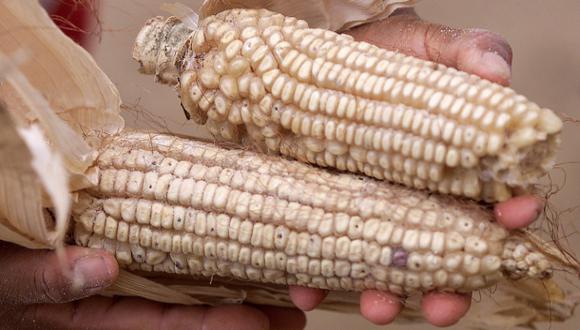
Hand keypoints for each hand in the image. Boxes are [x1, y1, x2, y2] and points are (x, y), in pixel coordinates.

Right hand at [0, 242, 304, 329]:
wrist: (0, 247)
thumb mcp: (11, 278)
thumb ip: (50, 276)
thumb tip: (102, 267)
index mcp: (100, 314)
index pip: (170, 326)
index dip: (219, 325)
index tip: (263, 321)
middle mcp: (124, 298)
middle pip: (195, 311)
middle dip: (247, 315)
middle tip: (296, 309)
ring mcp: (132, 276)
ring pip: (194, 286)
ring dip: (240, 285)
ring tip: (287, 285)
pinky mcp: (133, 249)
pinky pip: (177, 257)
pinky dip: (211, 255)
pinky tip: (241, 248)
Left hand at [288, 8, 536, 326]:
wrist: (320, 63)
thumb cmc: (386, 55)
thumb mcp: (426, 46)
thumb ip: (466, 52)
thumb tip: (496, 74)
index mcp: (454, 165)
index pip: (495, 198)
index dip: (509, 215)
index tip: (511, 220)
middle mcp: (416, 198)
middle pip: (443, 251)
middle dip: (448, 285)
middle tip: (443, 304)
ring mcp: (369, 209)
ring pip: (384, 264)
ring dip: (385, 293)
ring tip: (376, 305)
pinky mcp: (324, 212)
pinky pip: (321, 254)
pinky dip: (316, 279)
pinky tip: (308, 289)